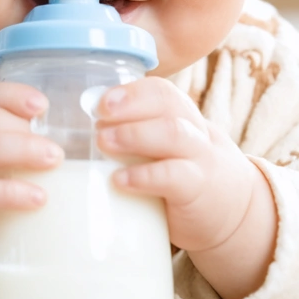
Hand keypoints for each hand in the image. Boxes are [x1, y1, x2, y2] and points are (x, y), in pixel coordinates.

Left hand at [95, 78, 276, 298]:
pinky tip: (119, 180)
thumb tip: (69, 126)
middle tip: (96, 116)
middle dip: (129, 105)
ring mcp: (197, 158)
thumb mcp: (160, 145)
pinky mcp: (197, 189)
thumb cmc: (178, 171)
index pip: (159, 90)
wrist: (230, 209)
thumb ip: (129, 132)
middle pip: (166, 104)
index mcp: (178, 114)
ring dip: (134, 134)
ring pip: (172, 134)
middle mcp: (190, 129)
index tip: (99, 101)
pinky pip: (174, 176)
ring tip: (102, 142)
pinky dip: (145, 176)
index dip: (131, 91)